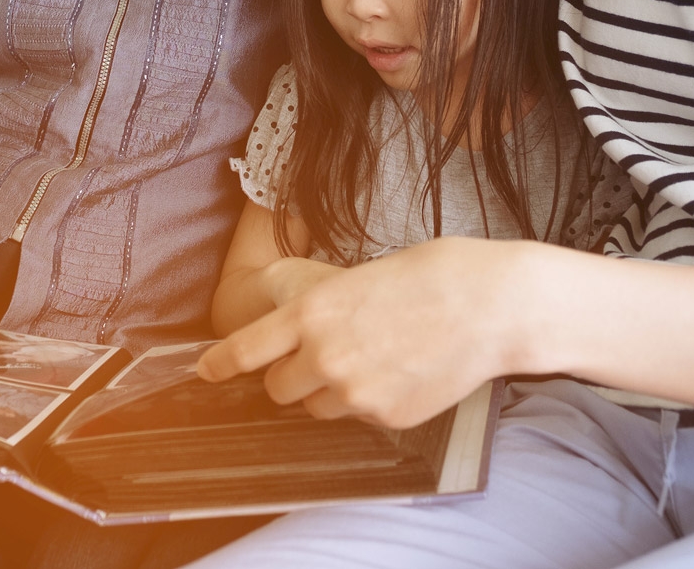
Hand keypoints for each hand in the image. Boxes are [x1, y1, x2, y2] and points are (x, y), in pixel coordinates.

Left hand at [198, 237, 532, 428]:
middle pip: (279, 390)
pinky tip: (403, 370)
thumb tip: (302, 336)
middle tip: (322, 356)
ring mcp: (355, 392)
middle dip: (291, 377)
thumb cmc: (430, 276)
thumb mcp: (359, 277)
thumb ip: (322, 311)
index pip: (247, 348)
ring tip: (375, 357)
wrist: (487, 305)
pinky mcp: (387, 416)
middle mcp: (324, 356)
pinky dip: (374, 401)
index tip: (205, 371)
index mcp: (312, 311)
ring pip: (319, 408)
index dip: (221, 363)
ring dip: (333, 391)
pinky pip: (362, 417)